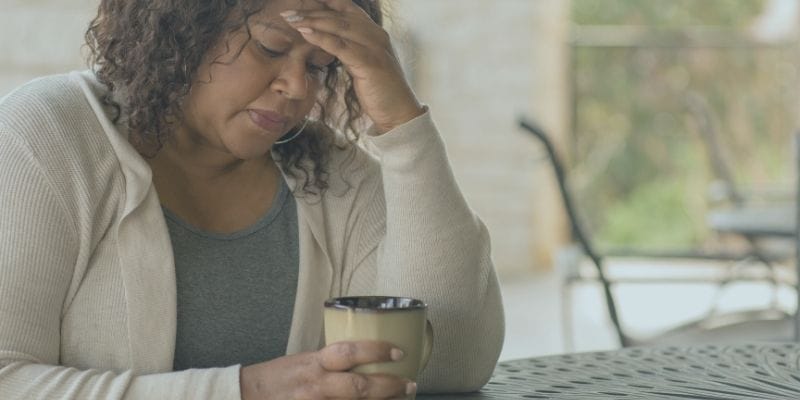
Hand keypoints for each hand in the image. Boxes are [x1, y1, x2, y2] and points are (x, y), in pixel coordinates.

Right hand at [240, 340, 415, 398]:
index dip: (377, 351)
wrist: (247, 396)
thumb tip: (365, 359)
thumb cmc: (279, 377)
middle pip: (359, 388)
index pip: (349, 352)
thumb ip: (332, 362)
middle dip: (389, 386)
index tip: (398, 352)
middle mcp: (316, 385)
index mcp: (315, 362)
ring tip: (401, 399)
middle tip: (410, 383)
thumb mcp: (305, 360)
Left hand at [282, 0, 424, 133]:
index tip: (302, 3)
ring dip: (312, 21)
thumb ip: (348, 48)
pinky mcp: (370, 62)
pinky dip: (322, 38)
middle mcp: (376, 34)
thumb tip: (325, 41)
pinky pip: (341, 46)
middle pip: (339, 16)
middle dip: (311, 12)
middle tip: (287, 13)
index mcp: (374, 32)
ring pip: (339, 27)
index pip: (346, 8)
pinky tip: (305, 33)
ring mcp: (375, 47)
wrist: (399, 113)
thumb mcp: (362, 63)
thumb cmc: (379, 89)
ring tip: (291, 20)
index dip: (325, 3)